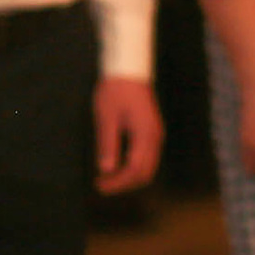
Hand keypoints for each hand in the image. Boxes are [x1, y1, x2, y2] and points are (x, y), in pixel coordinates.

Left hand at [95, 76, 164, 194]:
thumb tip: (106, 169)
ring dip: (129, 177)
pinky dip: (134, 168)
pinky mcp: (153, 131)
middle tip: (102, 185)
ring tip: (108, 178)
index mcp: (144, 135)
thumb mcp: (106, 117)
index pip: (134, 169)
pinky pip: (148, 158)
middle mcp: (155, 138)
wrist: (130, 69)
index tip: (99, 185)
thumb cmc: (116, 90)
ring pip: (148, 167)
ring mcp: (156, 135)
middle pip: (145, 173)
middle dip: (124, 184)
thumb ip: (107, 144)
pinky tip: (118, 165)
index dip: (117, 182)